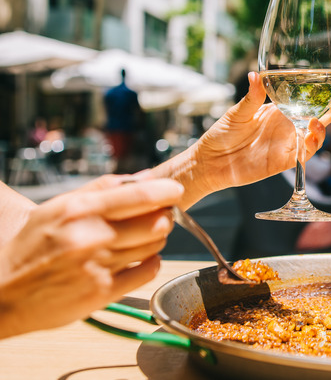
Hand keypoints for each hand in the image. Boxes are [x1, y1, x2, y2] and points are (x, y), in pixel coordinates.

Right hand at [0, 176, 182, 337]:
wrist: (3, 292)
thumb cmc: (33, 245)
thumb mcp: (59, 207)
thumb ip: (103, 189)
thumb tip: (144, 177)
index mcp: (79, 209)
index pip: (141, 196)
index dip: (167, 191)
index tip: (174, 190)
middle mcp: (91, 236)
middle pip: (157, 221)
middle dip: (164, 216)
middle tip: (157, 216)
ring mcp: (98, 266)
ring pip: (155, 245)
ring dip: (155, 240)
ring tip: (138, 239)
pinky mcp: (103, 292)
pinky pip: (148, 271)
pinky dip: (150, 263)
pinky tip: (137, 259)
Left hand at [158, 72, 330, 205]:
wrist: (211, 161)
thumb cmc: (222, 134)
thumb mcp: (237, 112)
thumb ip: (251, 97)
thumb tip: (255, 75)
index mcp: (277, 111)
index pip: (304, 101)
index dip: (322, 95)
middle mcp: (286, 127)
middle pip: (317, 118)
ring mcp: (286, 145)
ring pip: (314, 138)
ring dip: (321, 130)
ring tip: (317, 122)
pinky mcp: (283, 162)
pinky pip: (303, 156)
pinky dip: (310, 148)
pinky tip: (310, 138)